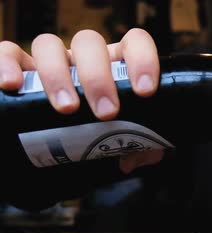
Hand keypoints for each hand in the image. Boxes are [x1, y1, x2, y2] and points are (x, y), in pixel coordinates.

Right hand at [0, 28, 163, 172]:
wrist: (56, 151)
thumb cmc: (97, 140)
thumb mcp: (122, 145)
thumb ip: (139, 149)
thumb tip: (132, 159)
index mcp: (115, 67)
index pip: (133, 43)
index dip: (142, 60)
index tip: (145, 91)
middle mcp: (83, 59)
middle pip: (89, 43)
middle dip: (99, 77)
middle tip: (107, 113)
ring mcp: (50, 62)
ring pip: (48, 44)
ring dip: (57, 75)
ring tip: (67, 108)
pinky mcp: (19, 70)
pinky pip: (8, 53)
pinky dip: (7, 64)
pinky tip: (11, 86)